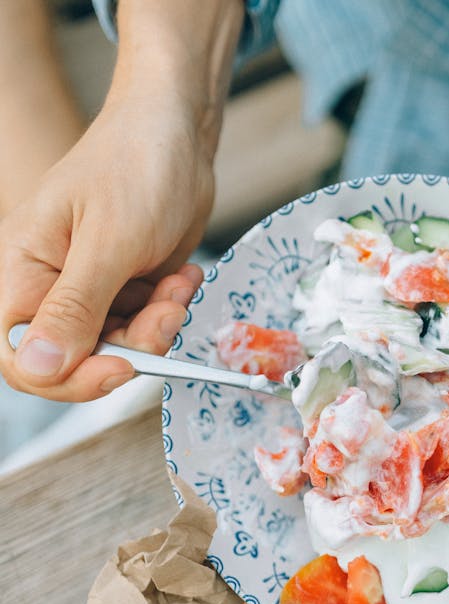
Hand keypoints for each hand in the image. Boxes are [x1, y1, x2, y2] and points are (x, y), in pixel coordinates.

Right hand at [0, 0, 242, 402]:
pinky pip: (142, 330)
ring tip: (177, 284)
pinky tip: (180, 276)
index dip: (69, 377)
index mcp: (21, 271)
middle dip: (128, 349)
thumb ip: (75, 308)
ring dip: (156, 327)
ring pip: (117, 350)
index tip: (120, 366)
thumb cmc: (135, 166)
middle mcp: (48, 289)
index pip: (23, 358)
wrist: (177, 134)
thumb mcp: (109, 241)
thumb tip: (40, 368)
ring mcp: (88, 294)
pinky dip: (167, 311)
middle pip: (74, 363)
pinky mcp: (122, 293)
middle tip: (164, 317)